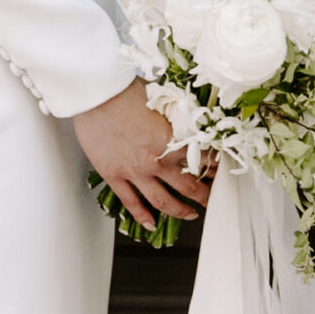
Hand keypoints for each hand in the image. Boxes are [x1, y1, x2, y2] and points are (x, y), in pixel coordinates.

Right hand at [72, 81, 212, 232]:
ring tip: (190, 214)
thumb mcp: (161, 102)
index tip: (219, 171)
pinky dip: (142, 216)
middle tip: (211, 198)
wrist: (95, 94)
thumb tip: (186, 126)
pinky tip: (151, 223)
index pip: (202, 160)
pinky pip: (131, 202)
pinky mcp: (114, 175)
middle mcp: (156, 161)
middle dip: (204, 195)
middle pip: (188, 187)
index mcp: (172, 140)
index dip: (214, 167)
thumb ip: (175, 120)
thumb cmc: (124, 90)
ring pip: (163, 202)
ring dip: (180, 211)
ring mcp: (134, 171)